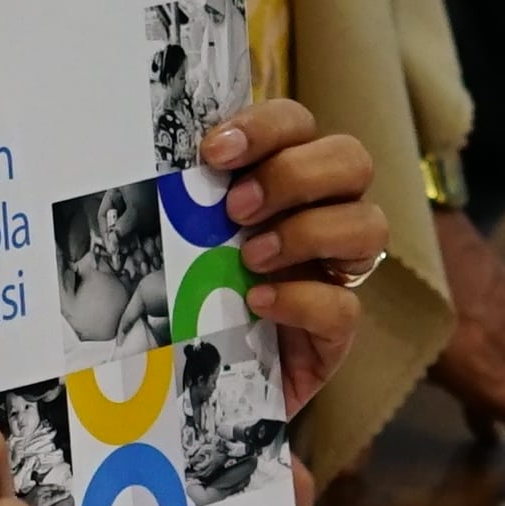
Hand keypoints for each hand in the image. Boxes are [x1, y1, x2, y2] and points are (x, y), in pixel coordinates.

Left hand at [195, 96, 386, 410]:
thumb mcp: (178, 237)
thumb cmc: (184, 293)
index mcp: (285, 179)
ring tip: (250, 258)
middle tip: (237, 209)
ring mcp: (337, 272)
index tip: (214, 151)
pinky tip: (258, 303)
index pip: (299, 124)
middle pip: (352, 160)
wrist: (192, 380)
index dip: (266, 127)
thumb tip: (134, 155)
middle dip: (294, 176)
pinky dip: (301, 298)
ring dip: (307, 232)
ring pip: (370, 225)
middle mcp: (323, 215)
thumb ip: (176, 198)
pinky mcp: (336, 332)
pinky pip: (346, 305)